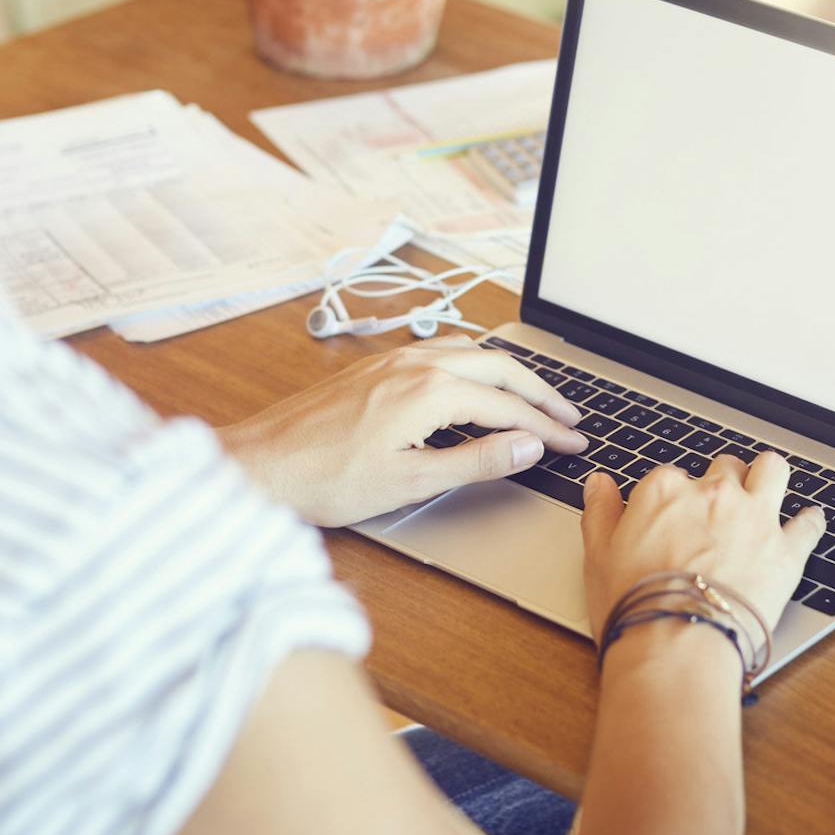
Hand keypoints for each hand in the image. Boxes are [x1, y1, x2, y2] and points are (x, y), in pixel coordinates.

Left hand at [222, 335, 587, 527]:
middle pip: (498, 367)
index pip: (508, 406)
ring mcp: (392, 361)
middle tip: (570, 418)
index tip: (574, 444)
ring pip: (470, 353)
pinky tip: (473, 382)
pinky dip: (474, 365)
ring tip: (533, 398)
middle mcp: (414, 365)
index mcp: (429, 391)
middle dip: (540, 392)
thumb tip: (527, 446)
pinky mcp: (375, 367)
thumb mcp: (411, 482)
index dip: (547, 428)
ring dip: (508, 374)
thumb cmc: (325, 479)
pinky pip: (441, 352)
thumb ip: (476, 461)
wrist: (261, 465)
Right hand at [578, 453, 822, 641]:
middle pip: (724, 468)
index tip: (673, 517)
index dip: (674, 497)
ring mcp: (754, 518)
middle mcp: (713, 494)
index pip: (672, 476)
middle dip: (723, 483)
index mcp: (665, 491)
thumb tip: (599, 485)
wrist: (678, 644)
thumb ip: (601, 512)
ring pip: (772, 471)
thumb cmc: (635, 604)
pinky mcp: (786, 550)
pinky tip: (808, 523)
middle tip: (718, 508)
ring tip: (766, 489)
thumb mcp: (598, 555)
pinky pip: (808, 524)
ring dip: (768, 477)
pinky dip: (810, 522)